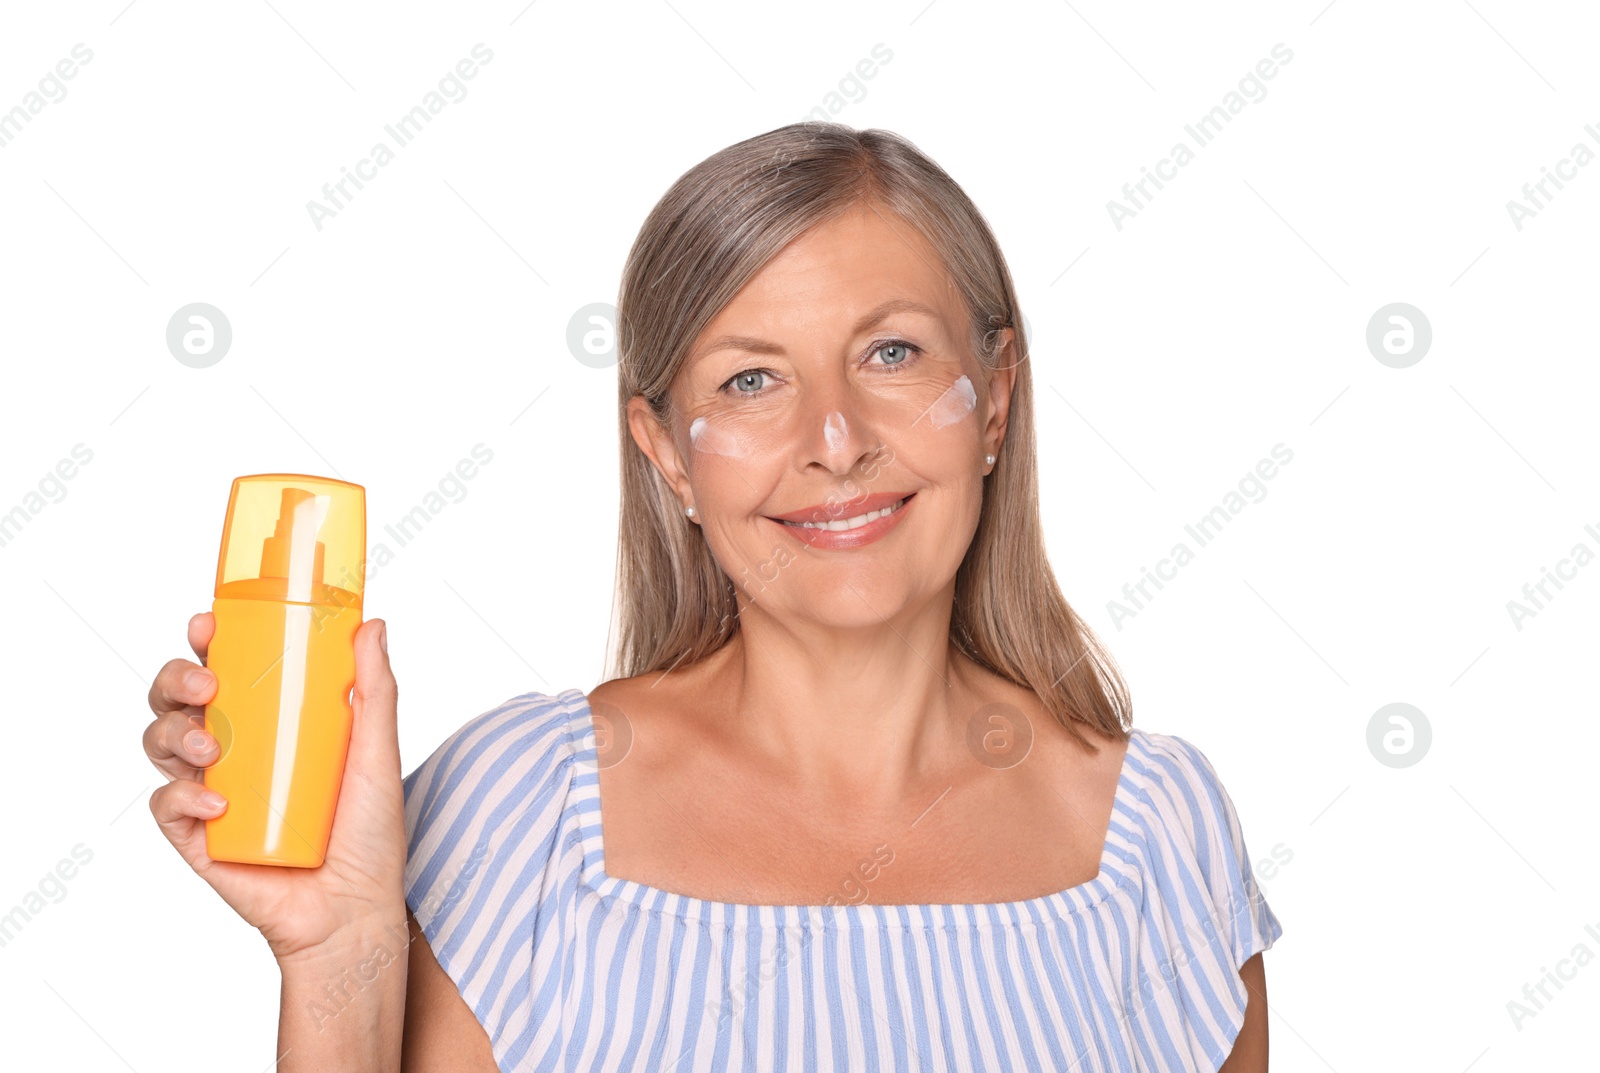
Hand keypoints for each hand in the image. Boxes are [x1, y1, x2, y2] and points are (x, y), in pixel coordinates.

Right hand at [143, 612, 406, 962]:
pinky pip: (165, 806)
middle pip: (177, 698)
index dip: (205, 642)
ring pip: (160, 742)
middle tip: (209, 686)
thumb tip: (371, 625)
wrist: (354, 909)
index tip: (208, 624)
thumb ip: (375, 690)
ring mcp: (209, 793)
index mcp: (269, 722)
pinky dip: (182, 797)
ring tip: (213, 749)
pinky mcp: (196, 839)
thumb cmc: (369, 833)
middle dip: (176, 680)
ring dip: (175, 733)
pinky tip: (216, 803)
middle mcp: (233, 751)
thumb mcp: (378, 753)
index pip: (225, 668)